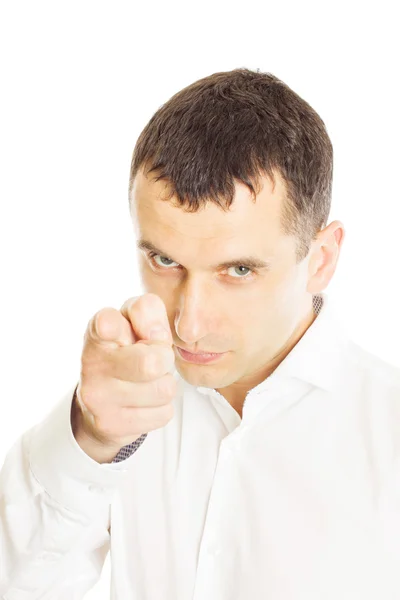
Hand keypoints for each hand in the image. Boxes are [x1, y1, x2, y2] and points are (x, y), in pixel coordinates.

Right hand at [73, 293, 175, 457]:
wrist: (99, 403)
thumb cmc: (125, 350)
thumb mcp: (133, 321)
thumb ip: (148, 312)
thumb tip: (158, 335)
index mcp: (98, 331)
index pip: (107, 322)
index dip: (120, 325)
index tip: (116, 328)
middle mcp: (92, 363)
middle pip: (152, 363)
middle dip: (166, 359)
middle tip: (157, 359)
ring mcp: (98, 396)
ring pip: (164, 390)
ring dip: (165, 385)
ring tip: (148, 381)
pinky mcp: (111, 425)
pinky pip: (163, 414)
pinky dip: (161, 408)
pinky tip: (143, 402)